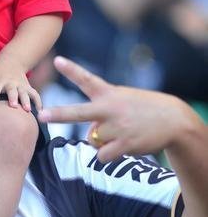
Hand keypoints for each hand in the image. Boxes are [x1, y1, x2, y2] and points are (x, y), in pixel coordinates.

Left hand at [0, 57, 41, 111]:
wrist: (11, 62)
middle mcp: (11, 83)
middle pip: (12, 91)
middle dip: (13, 98)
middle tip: (13, 106)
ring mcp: (21, 85)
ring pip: (25, 93)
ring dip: (26, 101)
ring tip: (28, 110)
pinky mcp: (28, 88)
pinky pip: (35, 95)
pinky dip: (39, 103)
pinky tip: (39, 112)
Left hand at [38, 56, 189, 161]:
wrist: (174, 120)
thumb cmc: (143, 109)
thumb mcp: (123, 99)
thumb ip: (102, 114)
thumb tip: (92, 138)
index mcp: (109, 93)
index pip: (87, 80)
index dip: (71, 70)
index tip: (57, 60)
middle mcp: (110, 109)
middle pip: (78, 113)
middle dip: (59, 115)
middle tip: (41, 116)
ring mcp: (117, 127)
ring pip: (92, 140)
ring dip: (102, 141)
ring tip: (122, 133)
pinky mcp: (125, 144)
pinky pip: (102, 155)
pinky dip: (109, 154)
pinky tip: (124, 145)